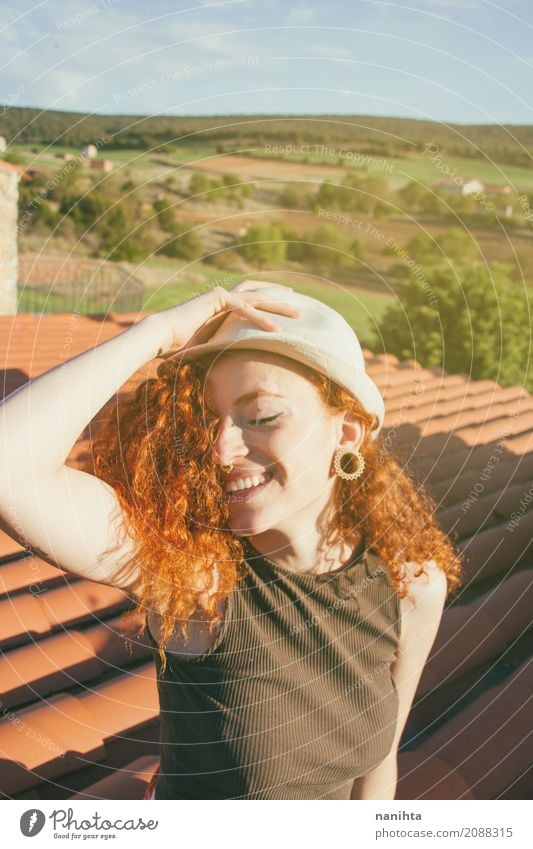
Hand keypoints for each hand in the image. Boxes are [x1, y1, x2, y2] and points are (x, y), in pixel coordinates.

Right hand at [149, 282, 301, 356]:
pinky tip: (276, 329)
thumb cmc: (178, 346)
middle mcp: (221, 297)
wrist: (160, 337)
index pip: (250, 298)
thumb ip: (223, 346)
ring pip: (256, 298)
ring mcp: (219, 295)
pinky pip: (244, 308)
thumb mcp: (208, 346)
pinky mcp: (216, 299)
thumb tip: (234, 364)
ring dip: (278, 306)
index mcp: (220, 306)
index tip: (285, 304)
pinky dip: (261, 319)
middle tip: (299, 305)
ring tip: (298, 314)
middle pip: (257, 293)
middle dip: (279, 298)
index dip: (268, 300)